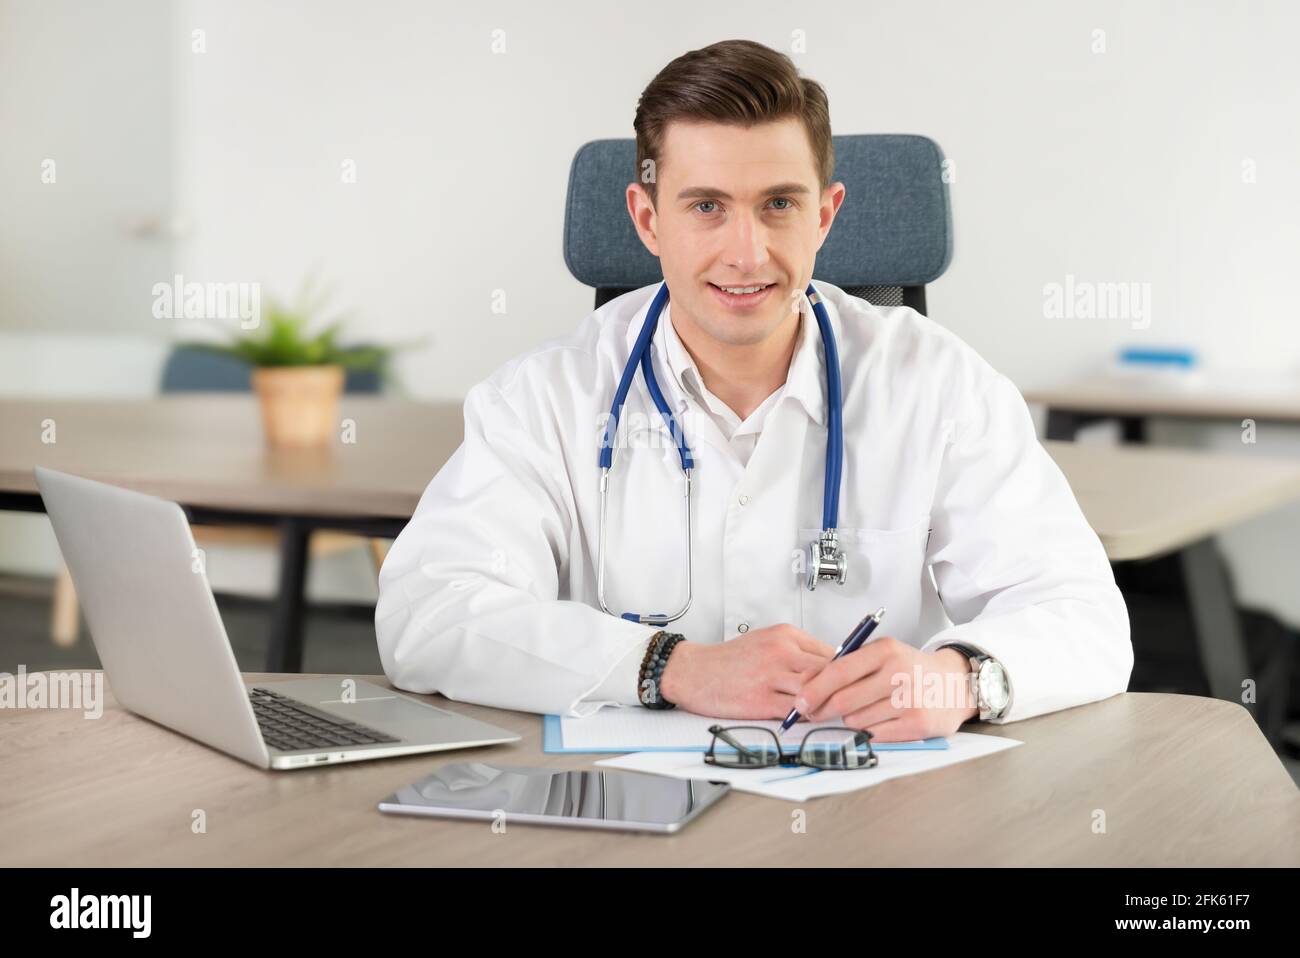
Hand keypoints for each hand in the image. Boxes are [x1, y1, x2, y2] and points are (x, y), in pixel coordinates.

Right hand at [658, 624, 833, 718]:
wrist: (692, 671)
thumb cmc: (729, 660)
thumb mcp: (766, 641)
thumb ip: (796, 652)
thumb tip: (828, 669)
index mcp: (784, 635)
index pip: (831, 652)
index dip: (845, 672)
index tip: (849, 683)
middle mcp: (780, 652)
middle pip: (829, 670)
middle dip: (841, 689)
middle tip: (848, 702)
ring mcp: (771, 676)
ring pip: (816, 691)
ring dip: (827, 705)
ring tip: (831, 713)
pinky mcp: (761, 700)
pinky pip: (796, 711)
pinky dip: (807, 717)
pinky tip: (808, 719)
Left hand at [793, 639, 978, 742]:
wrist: (955, 683)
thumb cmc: (910, 670)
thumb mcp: (882, 655)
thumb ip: (849, 666)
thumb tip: (808, 686)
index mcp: (885, 650)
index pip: (837, 672)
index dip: (813, 690)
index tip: (799, 702)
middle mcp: (897, 673)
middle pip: (842, 700)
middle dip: (822, 711)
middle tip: (814, 714)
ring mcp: (909, 699)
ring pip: (856, 720)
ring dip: (849, 721)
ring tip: (862, 711)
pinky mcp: (917, 723)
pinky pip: (875, 734)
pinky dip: (868, 732)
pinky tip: (877, 722)